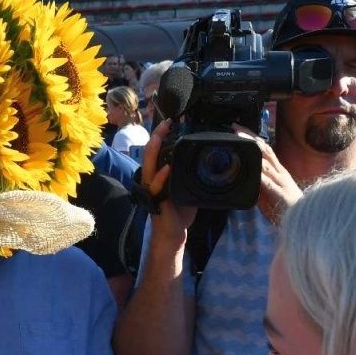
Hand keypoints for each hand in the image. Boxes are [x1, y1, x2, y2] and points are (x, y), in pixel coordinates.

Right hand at [140, 120, 197, 244]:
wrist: (173, 233)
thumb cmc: (179, 211)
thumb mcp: (186, 187)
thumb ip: (190, 173)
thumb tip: (207, 160)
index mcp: (159, 172)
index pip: (159, 149)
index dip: (163, 134)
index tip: (172, 121)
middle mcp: (152, 177)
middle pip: (150, 152)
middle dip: (157, 135)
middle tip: (167, 123)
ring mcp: (151, 187)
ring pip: (149, 164)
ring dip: (154, 149)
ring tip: (159, 136)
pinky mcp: (155, 198)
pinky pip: (156, 185)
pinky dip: (162, 176)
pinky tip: (167, 168)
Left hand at [232, 125, 301, 225]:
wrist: (306, 217)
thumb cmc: (286, 204)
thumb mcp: (272, 187)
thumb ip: (261, 179)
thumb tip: (247, 172)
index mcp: (278, 169)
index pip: (264, 148)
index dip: (252, 137)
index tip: (238, 129)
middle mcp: (280, 171)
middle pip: (264, 150)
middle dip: (250, 138)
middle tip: (236, 129)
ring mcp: (280, 181)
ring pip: (266, 163)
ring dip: (254, 152)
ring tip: (243, 143)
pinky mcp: (280, 194)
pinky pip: (269, 184)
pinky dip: (261, 177)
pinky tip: (254, 171)